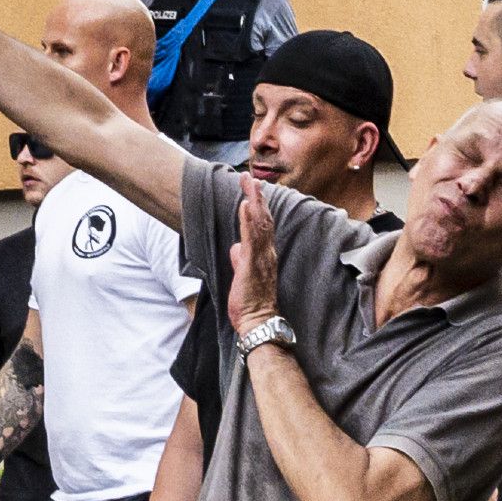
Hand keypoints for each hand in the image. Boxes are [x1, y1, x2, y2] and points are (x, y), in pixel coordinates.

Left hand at [227, 173, 279, 335]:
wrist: (258, 323)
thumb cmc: (251, 303)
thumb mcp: (243, 276)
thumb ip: (240, 259)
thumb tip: (235, 248)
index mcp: (264, 255)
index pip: (262, 226)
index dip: (257, 206)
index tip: (251, 188)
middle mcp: (267, 253)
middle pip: (263, 218)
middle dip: (256, 196)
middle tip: (250, 177)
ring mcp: (261, 257)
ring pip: (260, 223)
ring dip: (254, 201)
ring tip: (249, 183)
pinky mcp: (252, 264)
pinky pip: (252, 238)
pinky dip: (249, 220)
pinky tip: (246, 205)